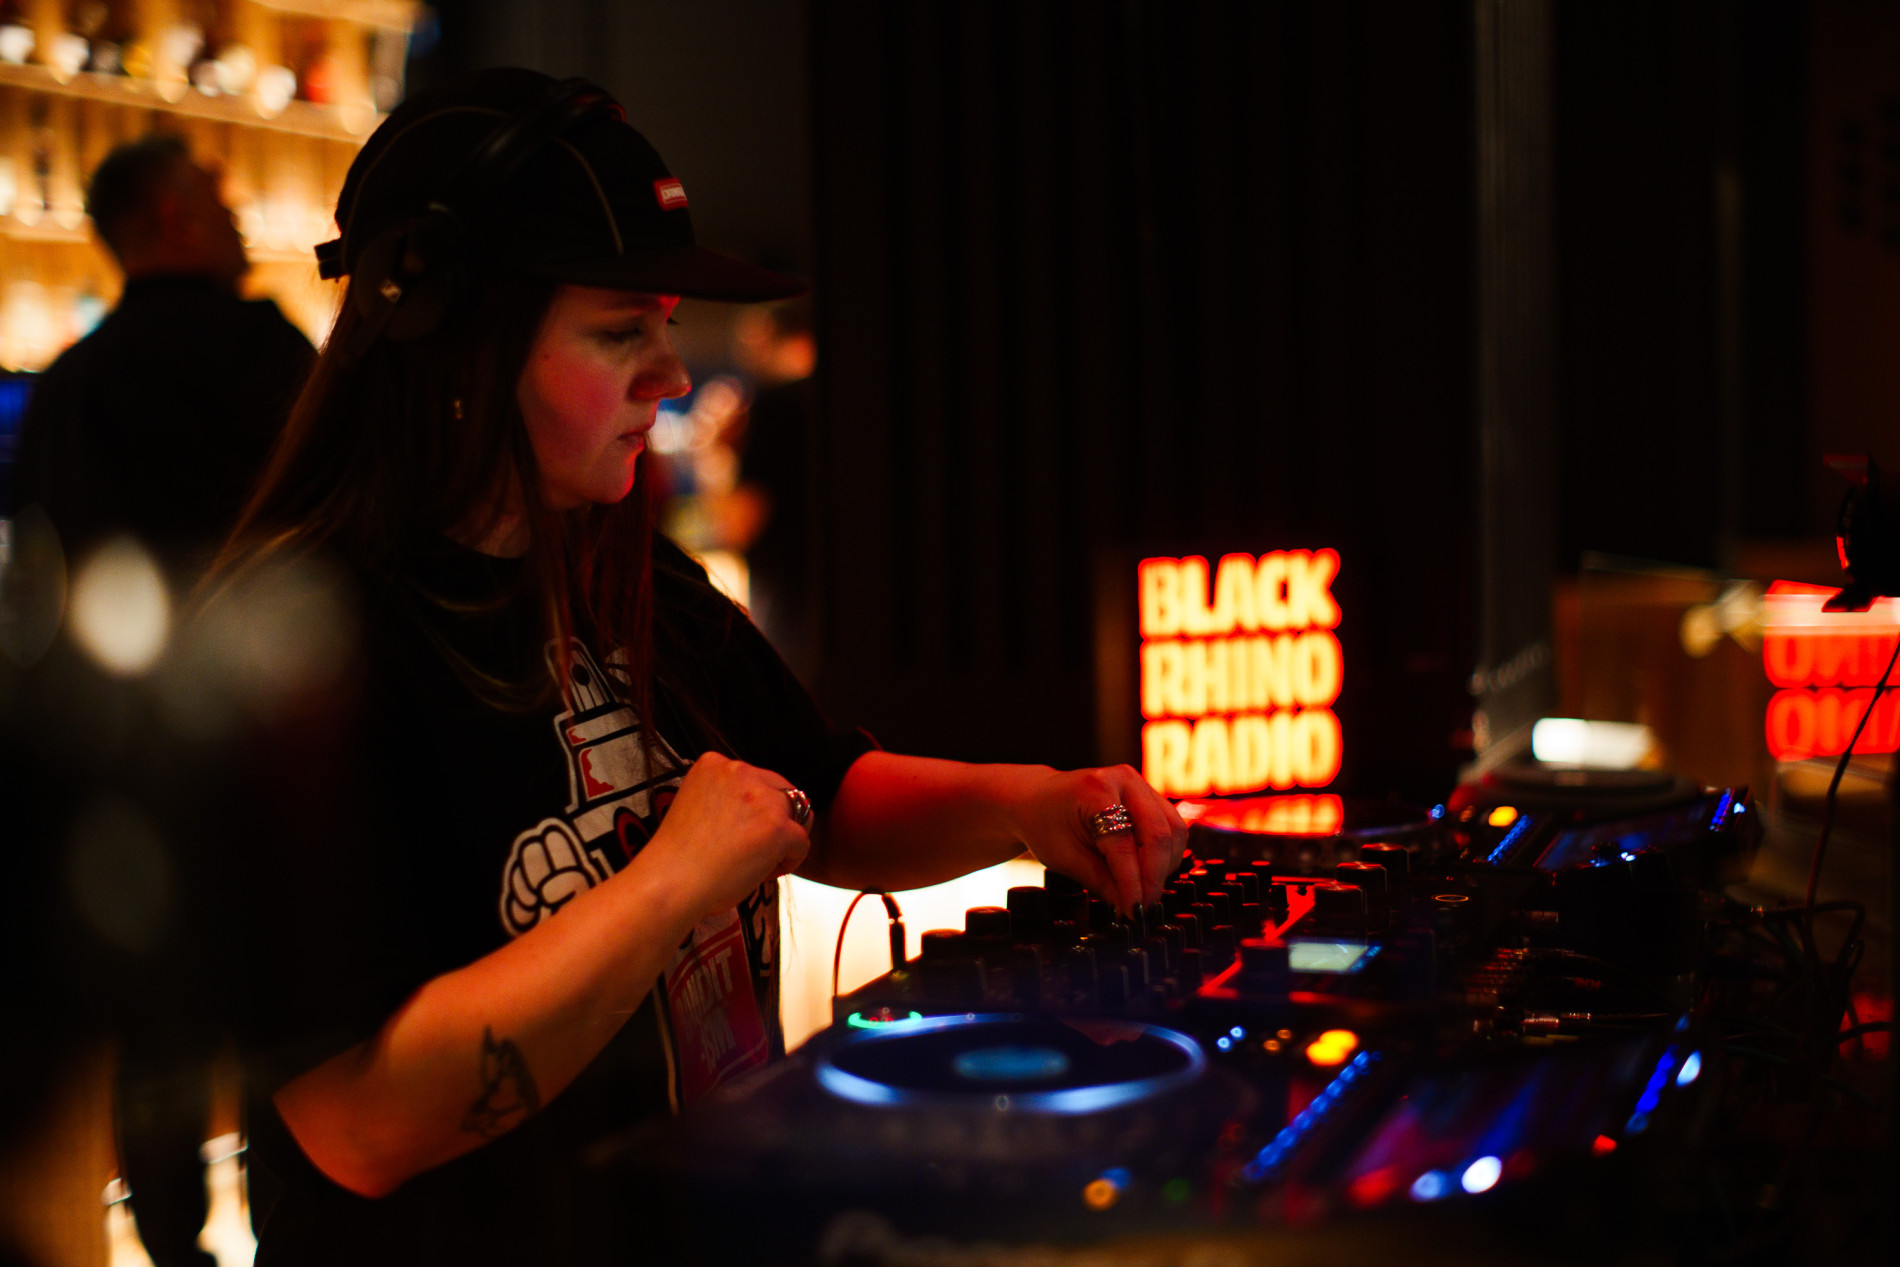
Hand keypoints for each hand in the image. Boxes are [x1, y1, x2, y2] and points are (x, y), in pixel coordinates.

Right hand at [641, 752, 811, 919]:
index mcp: (714, 763)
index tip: (737, 834)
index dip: (755, 810)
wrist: (668, 883)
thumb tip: (761, 809)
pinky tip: (763, 874)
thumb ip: (726, 797)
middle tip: (753, 851)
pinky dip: (790, 860)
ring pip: (797, 815)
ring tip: (759, 862)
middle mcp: (739, 771)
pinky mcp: (777, 826)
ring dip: (785, 838)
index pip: (757, 779)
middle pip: (783, 792)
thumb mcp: (696, 804)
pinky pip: (802, 842)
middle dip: (776, 821)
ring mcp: (760, 797)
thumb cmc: (678, 857)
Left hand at [1007, 765, 1185, 915]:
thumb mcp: (1065, 858)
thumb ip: (1101, 882)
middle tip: (1143, 907)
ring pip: (1174, 830)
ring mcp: (1140, 784)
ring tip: (1144, 890)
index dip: (1132, 883)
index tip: (1134, 913)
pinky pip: (1172, 827)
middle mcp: (1123, 780)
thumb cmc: (1045, 824)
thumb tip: (1129, 909)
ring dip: (1165, 866)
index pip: (1124, 844)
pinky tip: (1148, 871)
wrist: (1038, 798)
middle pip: (1158, 834)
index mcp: (1095, 790)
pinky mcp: (1149, 795)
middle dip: (1155, 877)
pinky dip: (1166, 854)